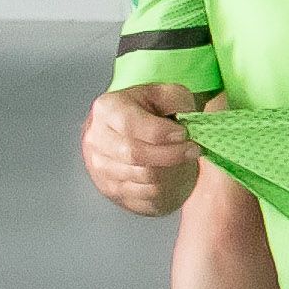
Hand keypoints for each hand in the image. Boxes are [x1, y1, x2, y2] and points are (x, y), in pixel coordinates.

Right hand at [82, 81, 206, 216]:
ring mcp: (99, 166)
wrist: (136, 135)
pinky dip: (164, 186)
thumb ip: (175, 99)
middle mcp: (95, 138)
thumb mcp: (167, 94)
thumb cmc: (154, 112)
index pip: (131, 125)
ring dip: (170, 170)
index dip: (162, 132)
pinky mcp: (109, 188)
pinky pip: (142, 194)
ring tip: (183, 159)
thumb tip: (182, 122)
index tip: (184, 134)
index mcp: (106, 108)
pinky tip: (171, 172)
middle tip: (193, 150)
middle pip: (134, 154)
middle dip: (171, 154)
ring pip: (140, 176)